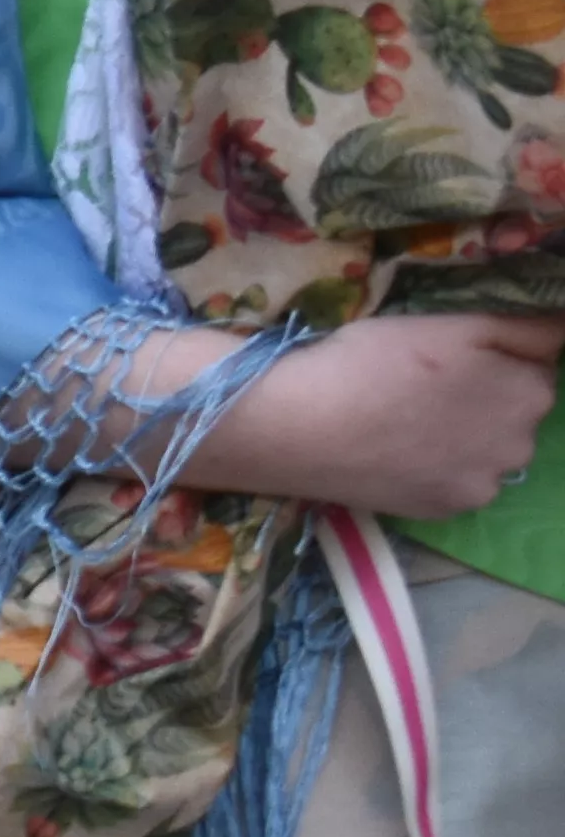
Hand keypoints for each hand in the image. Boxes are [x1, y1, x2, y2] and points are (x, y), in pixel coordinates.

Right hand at [190, 309, 564, 522]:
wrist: (297, 426)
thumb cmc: (372, 361)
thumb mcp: (453, 324)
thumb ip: (525, 327)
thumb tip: (563, 332)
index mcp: (530, 393)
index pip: (535, 369)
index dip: (491, 358)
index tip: (445, 355)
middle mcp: (521, 447)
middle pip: (515, 414)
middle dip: (485, 399)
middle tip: (422, 384)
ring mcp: (482, 486)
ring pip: (486, 450)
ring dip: (464, 436)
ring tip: (404, 419)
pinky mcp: (444, 512)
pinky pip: (456, 481)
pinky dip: (437, 466)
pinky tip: (397, 450)